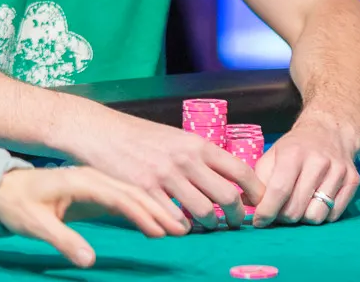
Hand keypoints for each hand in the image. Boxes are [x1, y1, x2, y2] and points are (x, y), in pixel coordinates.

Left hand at [0, 166, 188, 266]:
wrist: (6, 189)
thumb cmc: (19, 205)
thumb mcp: (36, 225)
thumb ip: (63, 240)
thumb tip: (90, 261)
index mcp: (80, 180)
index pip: (118, 196)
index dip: (140, 212)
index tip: (160, 230)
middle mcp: (92, 178)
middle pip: (131, 192)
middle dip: (157, 209)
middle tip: (182, 229)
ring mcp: (95, 183)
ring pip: (131, 193)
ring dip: (155, 208)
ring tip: (178, 226)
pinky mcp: (95, 192)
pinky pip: (124, 199)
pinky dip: (143, 209)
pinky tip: (158, 223)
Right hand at [63, 105, 264, 231]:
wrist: (101, 131)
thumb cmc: (140, 136)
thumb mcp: (176, 137)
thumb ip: (200, 156)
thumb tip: (227, 177)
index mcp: (198, 144)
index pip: (241, 171)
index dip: (256, 192)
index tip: (257, 204)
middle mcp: (186, 159)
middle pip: (228, 197)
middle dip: (236, 216)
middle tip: (234, 222)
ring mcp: (166, 176)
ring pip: (204, 213)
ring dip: (209, 225)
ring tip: (205, 225)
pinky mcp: (145, 191)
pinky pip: (173, 220)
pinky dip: (180, 228)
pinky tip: (178, 225)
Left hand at [251, 112, 359, 227]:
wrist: (329, 130)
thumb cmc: (295, 147)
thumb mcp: (272, 155)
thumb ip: (259, 180)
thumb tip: (246, 204)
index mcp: (293, 154)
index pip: (279, 190)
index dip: (267, 211)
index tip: (259, 222)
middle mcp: (318, 162)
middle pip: (296, 208)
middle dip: (282, 217)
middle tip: (278, 212)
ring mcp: (338, 171)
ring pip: (316, 216)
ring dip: (303, 219)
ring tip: (297, 207)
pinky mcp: (353, 181)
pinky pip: (334, 215)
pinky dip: (321, 216)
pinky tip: (314, 204)